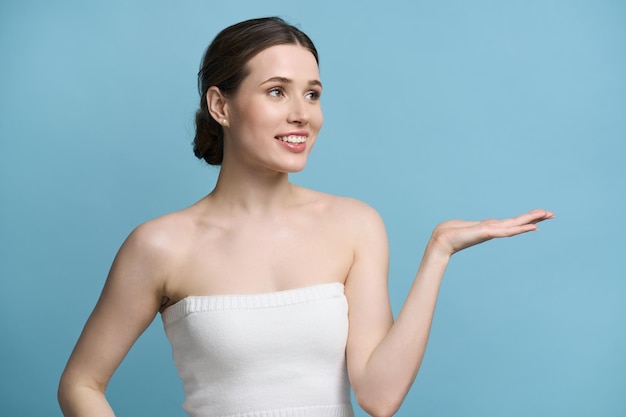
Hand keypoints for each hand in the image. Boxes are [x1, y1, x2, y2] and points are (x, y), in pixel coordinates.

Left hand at [430, 209, 553, 255]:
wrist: (441, 241)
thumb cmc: (449, 233)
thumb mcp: (465, 226)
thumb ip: (474, 226)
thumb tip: (475, 227)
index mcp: (490, 227)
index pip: (511, 222)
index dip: (525, 219)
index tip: (539, 215)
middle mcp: (493, 229)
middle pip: (518, 222)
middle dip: (535, 218)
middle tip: (552, 214)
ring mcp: (491, 231)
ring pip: (516, 225)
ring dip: (532, 220)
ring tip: (546, 216)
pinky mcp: (487, 233)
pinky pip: (507, 231)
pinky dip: (521, 229)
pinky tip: (532, 227)